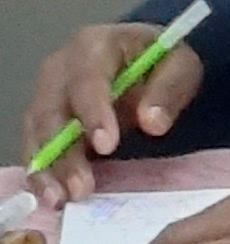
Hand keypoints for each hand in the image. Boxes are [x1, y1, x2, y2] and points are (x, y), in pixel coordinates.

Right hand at [23, 24, 204, 206]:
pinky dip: (42, 172)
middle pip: (53, 111)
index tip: (106, 146)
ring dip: (48, 169)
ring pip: (37, 133)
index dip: (94, 113)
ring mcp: (47, 92)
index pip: (88, 80)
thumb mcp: (180, 66)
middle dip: (64, 153)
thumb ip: (168, 90)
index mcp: (95, 44)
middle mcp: (61, 66)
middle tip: (82, 188)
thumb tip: (153, 122)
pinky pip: (35, 145)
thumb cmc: (160, 61)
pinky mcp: (43, 117)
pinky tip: (53, 195)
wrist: (143, 60)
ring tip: (63, 199)